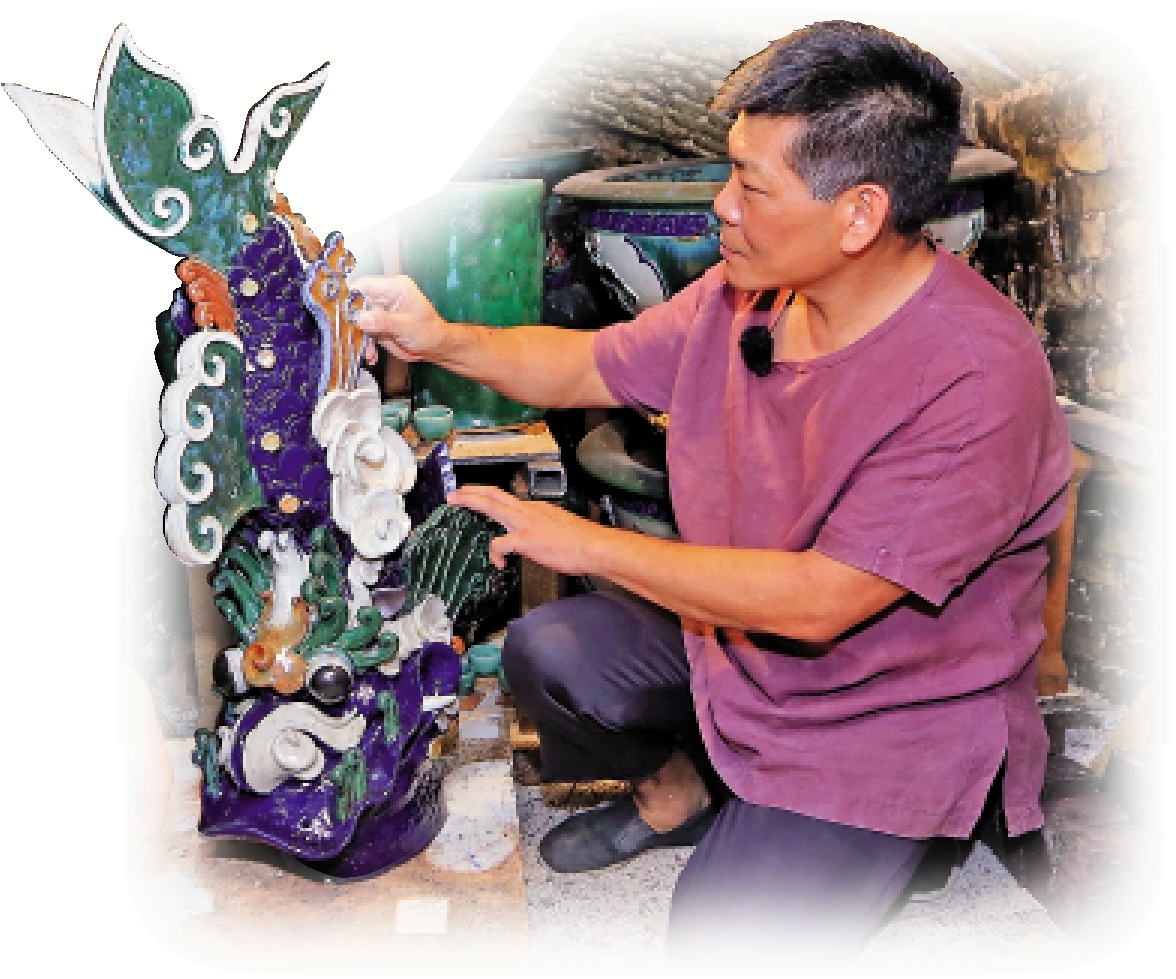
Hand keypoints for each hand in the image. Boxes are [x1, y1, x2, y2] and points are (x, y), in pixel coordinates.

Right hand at [353, 275, 445, 362]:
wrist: (437, 346)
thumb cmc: (429, 332)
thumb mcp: (407, 327)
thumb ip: (384, 322)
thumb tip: (360, 318)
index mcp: (395, 287)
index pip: (365, 285)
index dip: (352, 298)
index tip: (344, 315)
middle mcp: (386, 295)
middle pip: (359, 304)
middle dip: (356, 324)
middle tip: (354, 341)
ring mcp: (382, 310)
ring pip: (361, 321)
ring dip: (363, 337)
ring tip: (372, 352)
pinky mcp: (380, 323)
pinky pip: (367, 331)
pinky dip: (369, 343)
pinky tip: (373, 355)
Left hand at [447, 485, 609, 573]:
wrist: (595, 546)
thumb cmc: (583, 541)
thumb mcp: (559, 528)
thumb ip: (543, 529)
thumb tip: (537, 537)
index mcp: (537, 509)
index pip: (508, 500)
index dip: (490, 497)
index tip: (480, 497)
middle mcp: (529, 511)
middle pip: (494, 494)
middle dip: (472, 492)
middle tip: (455, 493)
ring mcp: (526, 523)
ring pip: (491, 506)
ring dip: (471, 503)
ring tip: (456, 504)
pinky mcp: (526, 539)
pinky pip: (500, 544)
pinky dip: (495, 553)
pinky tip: (499, 563)